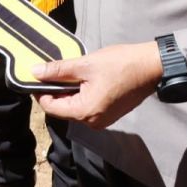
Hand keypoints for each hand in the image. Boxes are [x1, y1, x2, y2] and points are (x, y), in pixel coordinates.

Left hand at [32, 42, 164, 127]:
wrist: (151, 66)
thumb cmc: (120, 64)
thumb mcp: (85, 64)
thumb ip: (58, 70)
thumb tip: (35, 72)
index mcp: (85, 112)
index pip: (50, 107)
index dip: (39, 91)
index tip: (36, 75)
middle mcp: (93, 122)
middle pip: (62, 108)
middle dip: (54, 90)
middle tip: (52, 69)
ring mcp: (103, 119)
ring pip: (74, 107)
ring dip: (68, 91)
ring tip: (69, 71)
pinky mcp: (109, 113)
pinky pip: (87, 106)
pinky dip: (80, 93)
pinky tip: (82, 77)